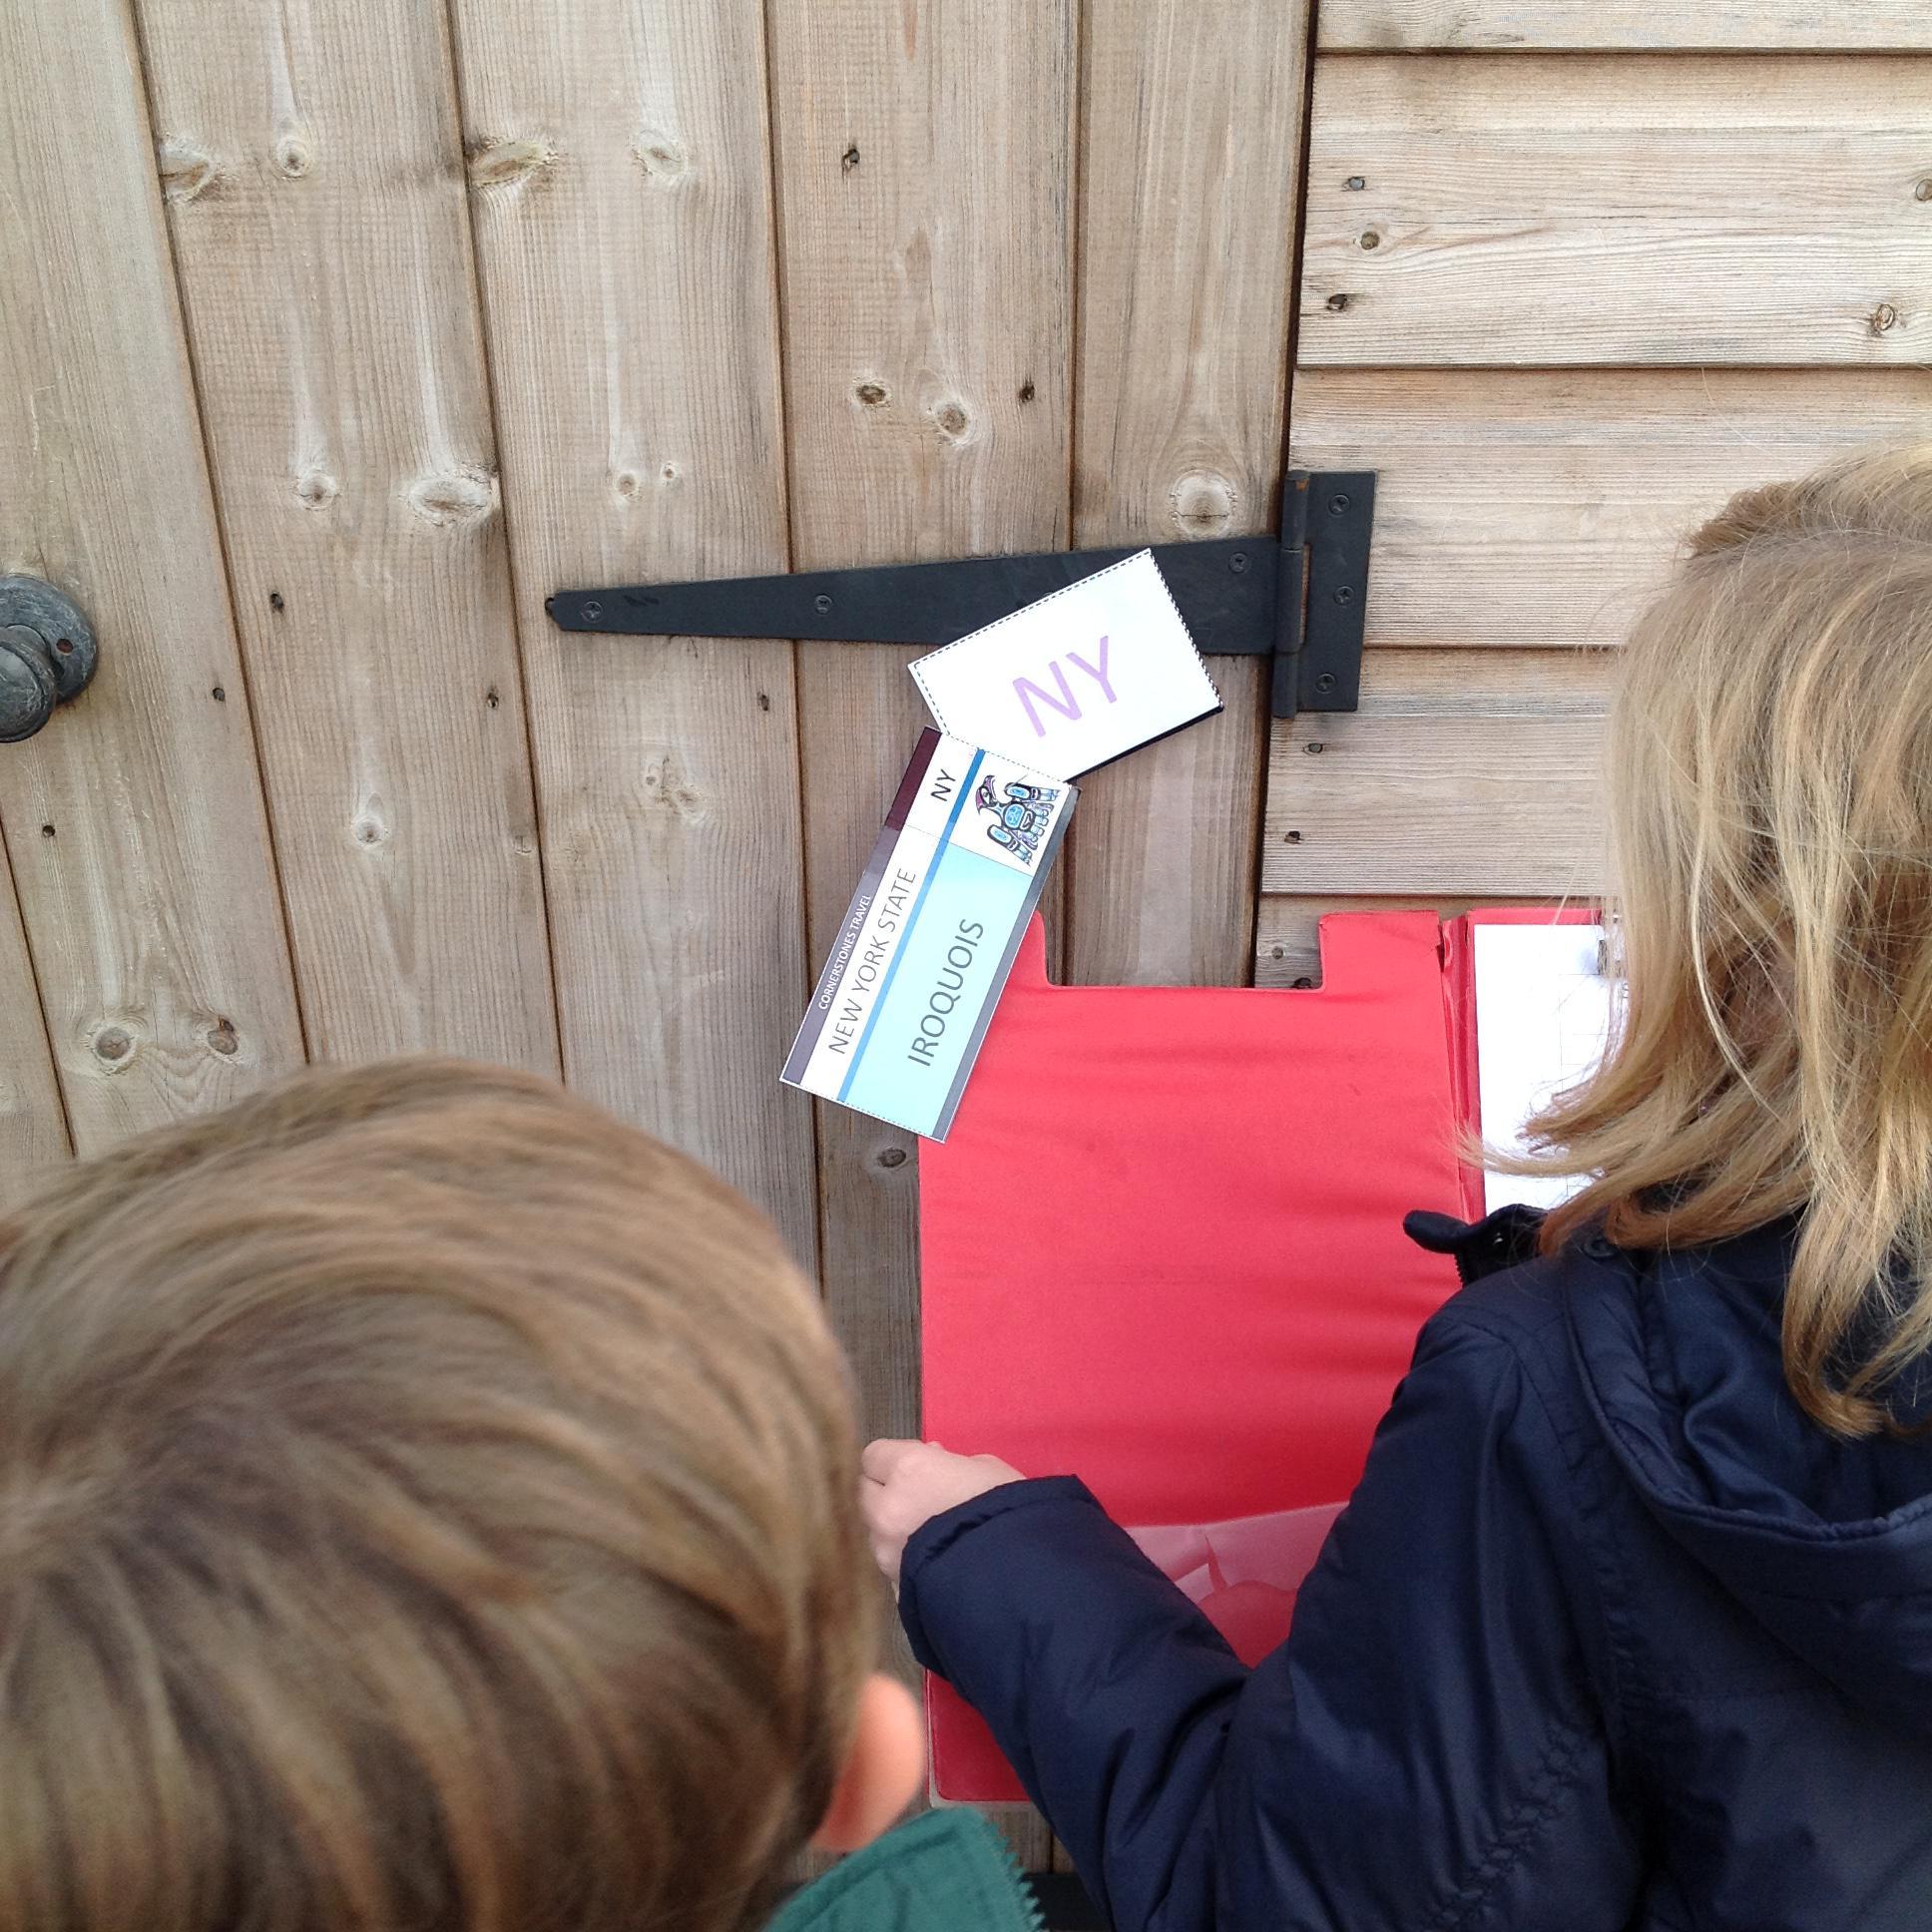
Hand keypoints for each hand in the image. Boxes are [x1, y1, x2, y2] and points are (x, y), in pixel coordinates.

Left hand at [860, 1439, 1023, 1585]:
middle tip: (921, 1496)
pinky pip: (892, 1564)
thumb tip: (935, 1465)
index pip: (874, 1455)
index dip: (895, 1459)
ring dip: (894, 1527)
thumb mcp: (987, 1469)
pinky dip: (906, 1560)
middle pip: (866, 1491)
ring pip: (877, 1531)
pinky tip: (936, 1564)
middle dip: (888, 1490)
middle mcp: (886, 1509)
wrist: (1019, 1579)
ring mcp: (886, 1552)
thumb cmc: (1009, 1512)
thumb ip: (950, 1464)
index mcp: (908, 1470)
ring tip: (931, 1535)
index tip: (919, 1465)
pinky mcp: (894, 1587)